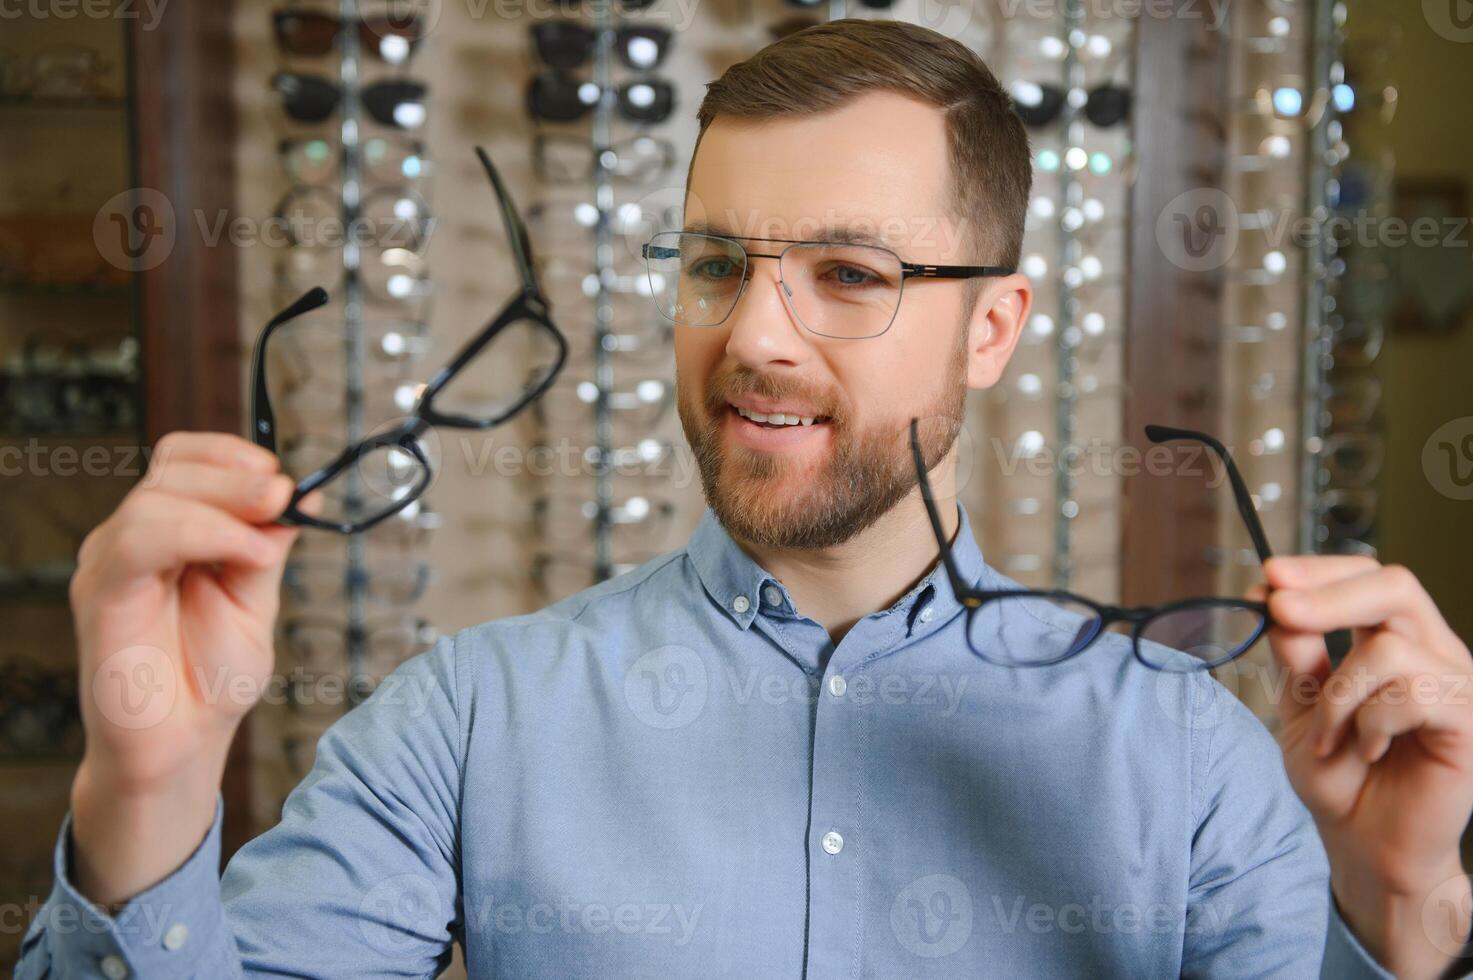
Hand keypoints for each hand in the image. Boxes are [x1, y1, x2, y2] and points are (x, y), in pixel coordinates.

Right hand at [68, 431, 301, 904]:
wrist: (181, 742)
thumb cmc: (209, 677)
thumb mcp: (256, 600)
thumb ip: (268, 546)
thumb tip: (303, 495)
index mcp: (172, 530)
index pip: (184, 458)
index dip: (230, 454)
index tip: (280, 477)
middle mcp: (136, 538)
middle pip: (173, 468)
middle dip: (236, 475)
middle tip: (282, 494)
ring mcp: (112, 562)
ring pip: (155, 498)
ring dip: (223, 505)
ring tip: (267, 541)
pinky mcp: (99, 593)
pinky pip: (137, 541)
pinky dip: (200, 534)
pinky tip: (244, 554)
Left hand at [1252, 554, 1472, 979]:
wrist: (1366, 845)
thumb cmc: (1339, 775)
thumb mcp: (1299, 702)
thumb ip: (1295, 650)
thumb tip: (1272, 593)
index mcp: (1396, 639)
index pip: (1368, 577)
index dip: (1319, 570)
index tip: (1266, 576)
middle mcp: (1433, 652)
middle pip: (1394, 585)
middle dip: (1327, 593)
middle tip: (1277, 608)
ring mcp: (1457, 684)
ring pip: (1389, 647)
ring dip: (1338, 694)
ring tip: (1329, 737)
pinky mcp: (1470, 721)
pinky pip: (1411, 694)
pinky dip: (1369, 722)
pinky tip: (1368, 750)